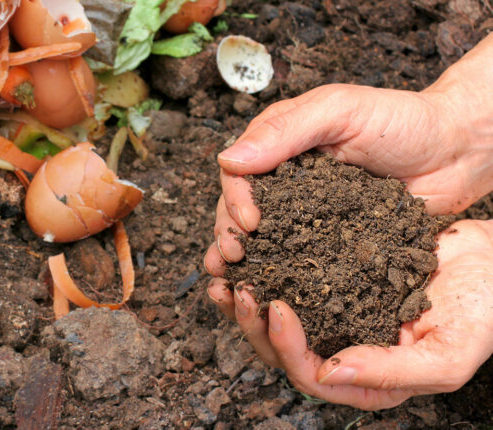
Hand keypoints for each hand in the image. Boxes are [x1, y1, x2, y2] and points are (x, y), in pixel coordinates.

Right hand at [205, 33, 492, 274]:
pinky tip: (269, 293)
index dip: (235, 199)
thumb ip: (285, 131)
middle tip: (234, 256)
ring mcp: (308, 213)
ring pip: (264, 239)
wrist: (458, 152)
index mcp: (280, 145)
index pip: (238, 173)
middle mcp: (287, 181)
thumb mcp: (340, 111)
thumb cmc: (403, 120)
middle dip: (230, 234)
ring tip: (235, 282)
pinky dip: (281, 276)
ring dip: (245, 260)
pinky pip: (300, 260)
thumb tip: (228, 159)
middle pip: (241, 209)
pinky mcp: (331, 241)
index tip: (249, 222)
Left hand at [208, 219, 492, 409]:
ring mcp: (336, 316)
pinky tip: (249, 252)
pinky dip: (266, 269)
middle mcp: (345, 351)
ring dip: (247, 300)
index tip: (275, 306)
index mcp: (368, 380)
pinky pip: (289, 280)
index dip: (286, 347)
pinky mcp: (331, 281)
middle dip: (253, 323)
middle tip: (238, 288)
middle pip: (282, 351)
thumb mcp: (448, 352)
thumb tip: (329, 372)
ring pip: (277, 319)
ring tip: (226, 273)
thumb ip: (392, 372)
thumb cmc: (483, 311)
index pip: (311, 376)